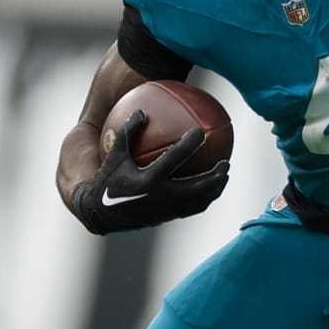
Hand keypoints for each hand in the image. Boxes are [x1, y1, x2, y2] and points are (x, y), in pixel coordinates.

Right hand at [70, 109, 230, 234]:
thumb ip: (128, 133)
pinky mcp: (168, 217)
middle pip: (197, 187)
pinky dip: (205, 198)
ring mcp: (167, 210)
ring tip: (224, 175)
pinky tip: (210, 188)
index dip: (188, 145)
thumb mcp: (115, 155)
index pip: (173, 160)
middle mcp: (161, 197)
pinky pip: (193, 208)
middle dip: (214, 176)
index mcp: (148, 180)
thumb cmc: (109, 180)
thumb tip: (141, 110)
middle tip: (226, 162)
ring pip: (199, 201)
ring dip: (215, 189)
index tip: (200, 131)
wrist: (102, 214)